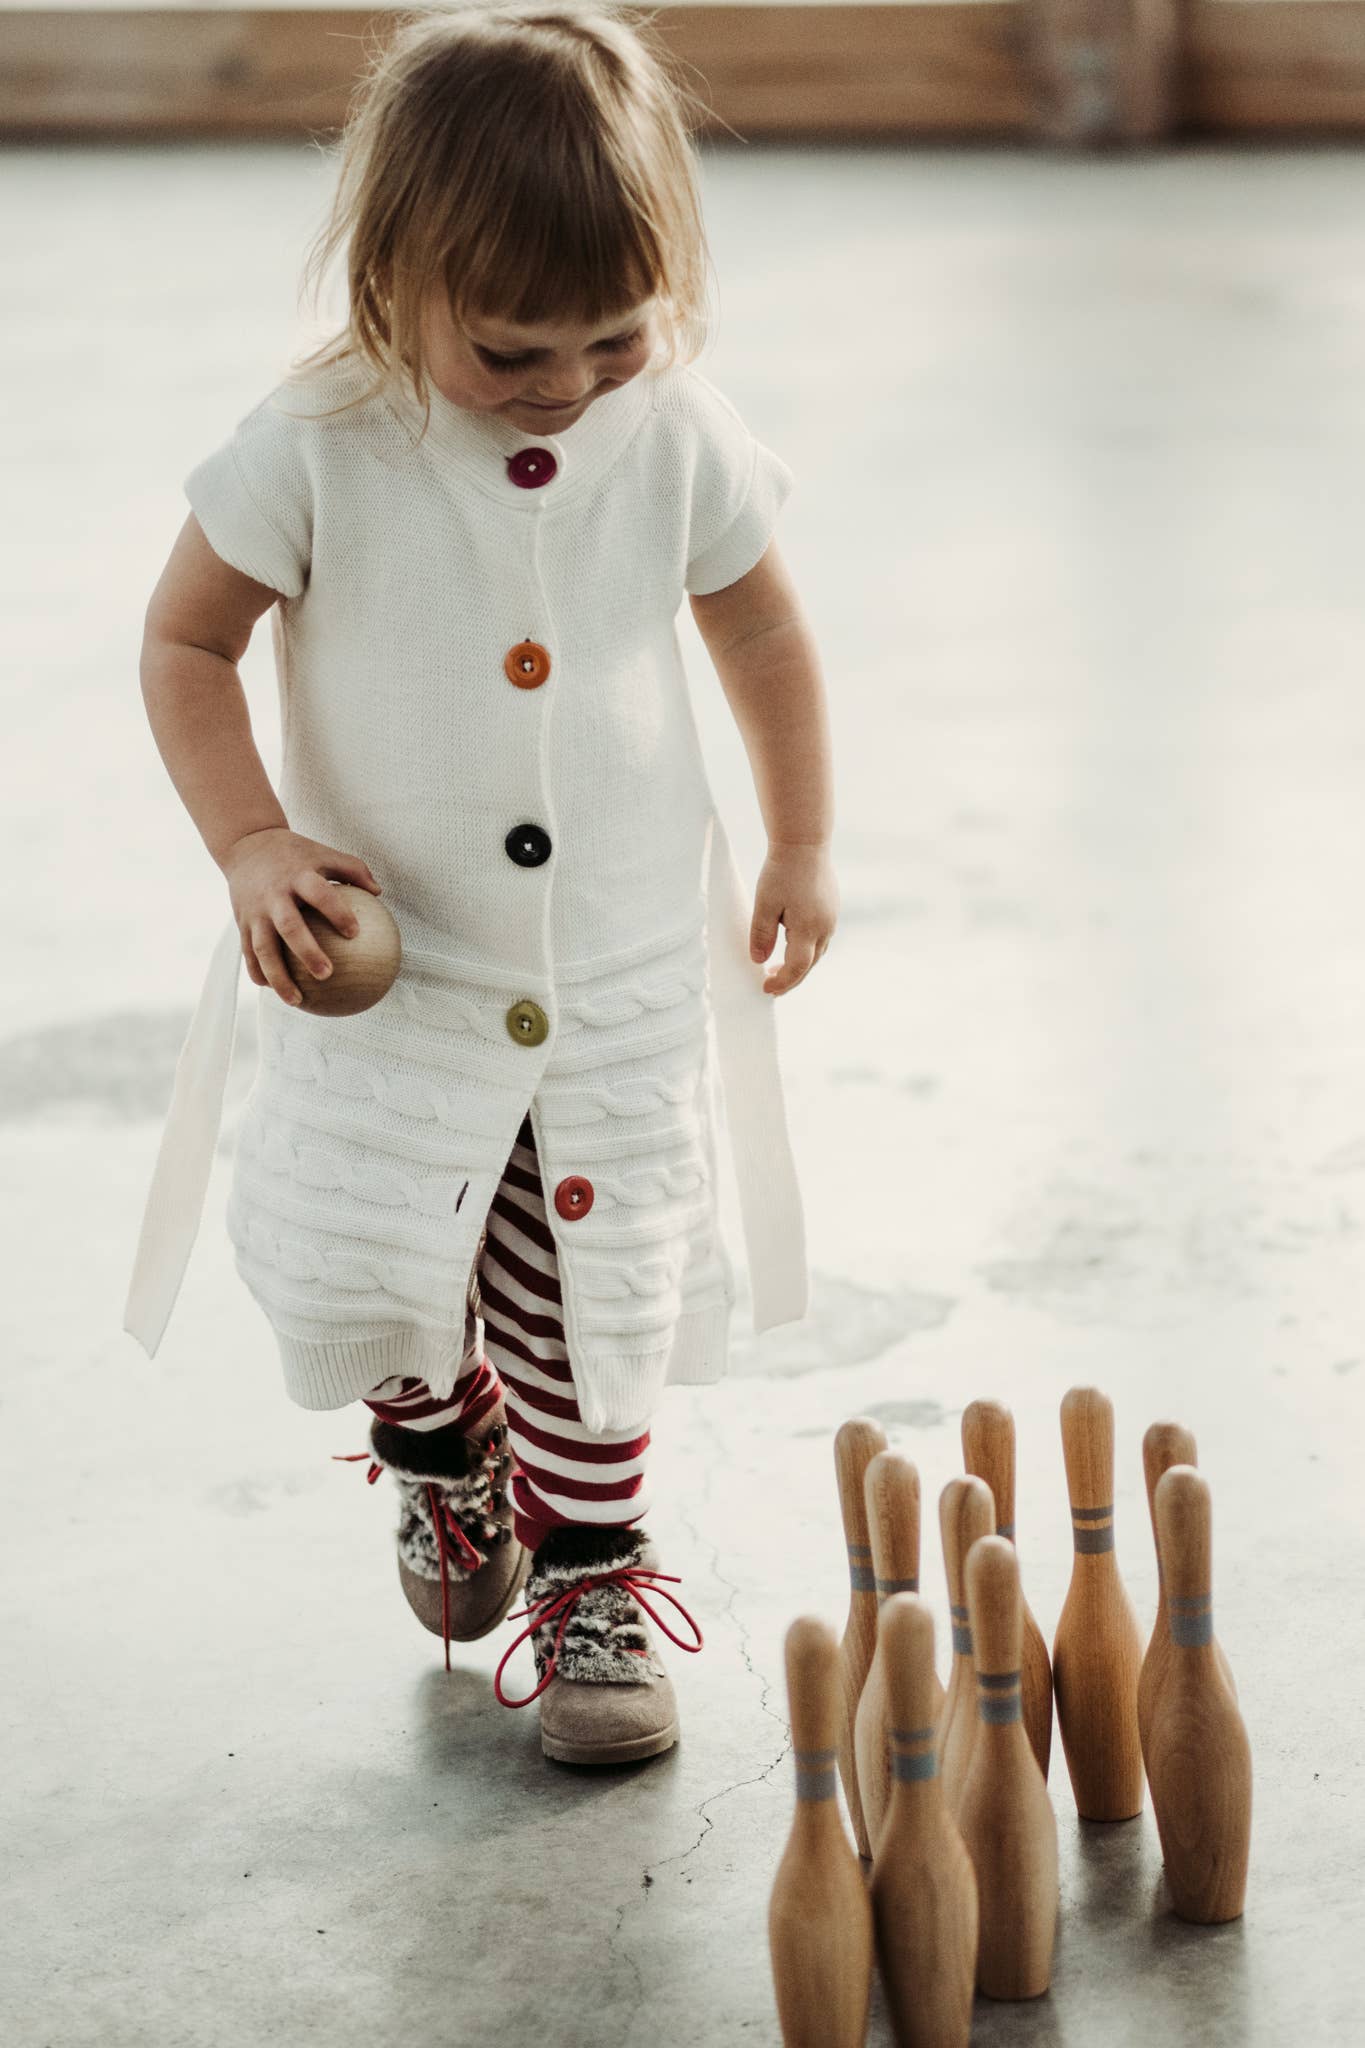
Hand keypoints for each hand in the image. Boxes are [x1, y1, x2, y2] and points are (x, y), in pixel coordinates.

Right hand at [221, 827, 381, 1006]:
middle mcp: (274, 895)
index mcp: (298, 876)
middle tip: (328, 975)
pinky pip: (249, 953)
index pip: (320, 894)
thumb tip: (379, 893)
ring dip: (279, 977)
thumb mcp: (324, 854)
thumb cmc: (296, 854)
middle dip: (307, 952)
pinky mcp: (242, 922)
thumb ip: (353, 869)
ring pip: (264, 949)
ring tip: (297, 1001)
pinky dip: (259, 973)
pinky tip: (274, 991)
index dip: (337, 912)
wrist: (246, 846)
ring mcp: (255, 911)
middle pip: (289, 927)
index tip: (355, 933)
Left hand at [750, 841, 837, 994]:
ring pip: (817, 953)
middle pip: (809, 965)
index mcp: (809, 928)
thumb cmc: (782, 871)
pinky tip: (791, 946)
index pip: (797, 968)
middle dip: (790, 978)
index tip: (765, 989)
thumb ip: (761, 934)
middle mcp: (825, 927)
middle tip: (770, 984)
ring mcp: (831, 919)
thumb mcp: (764, 903)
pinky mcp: (832, 909)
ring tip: (777, 969)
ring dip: (799, 965)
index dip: (782, 982)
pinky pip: (820, 939)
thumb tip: (759, 961)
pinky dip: (806, 950)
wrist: (805, 843)